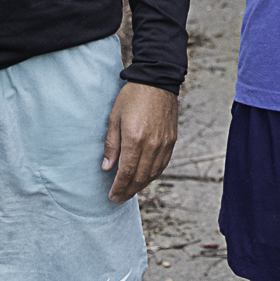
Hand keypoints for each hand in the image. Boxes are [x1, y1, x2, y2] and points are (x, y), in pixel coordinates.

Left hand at [102, 83, 177, 202]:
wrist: (157, 81)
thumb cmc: (132, 97)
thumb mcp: (114, 118)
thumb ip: (112, 144)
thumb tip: (108, 167)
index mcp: (135, 139)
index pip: (126, 173)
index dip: (118, 188)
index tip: (112, 196)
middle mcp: (151, 145)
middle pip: (140, 178)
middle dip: (128, 191)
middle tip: (118, 198)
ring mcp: (164, 144)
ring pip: (153, 174)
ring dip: (140, 186)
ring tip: (129, 190)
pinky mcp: (171, 141)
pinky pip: (162, 165)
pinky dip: (152, 175)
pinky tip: (144, 177)